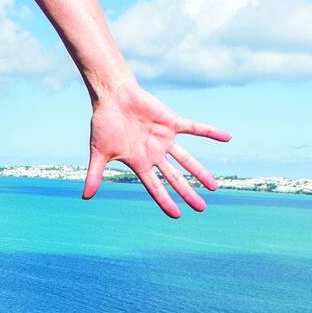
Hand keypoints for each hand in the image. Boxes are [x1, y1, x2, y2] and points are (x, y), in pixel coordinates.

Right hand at [85, 83, 229, 216]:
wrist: (112, 97)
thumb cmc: (104, 123)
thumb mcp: (98, 152)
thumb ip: (94, 175)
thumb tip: (85, 197)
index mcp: (139, 163)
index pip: (155, 187)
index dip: (166, 201)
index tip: (177, 215)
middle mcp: (155, 154)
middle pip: (175, 178)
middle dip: (188, 193)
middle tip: (201, 208)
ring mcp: (164, 139)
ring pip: (186, 160)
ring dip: (201, 173)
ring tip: (214, 187)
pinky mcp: (171, 122)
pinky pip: (195, 128)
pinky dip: (210, 132)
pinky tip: (227, 138)